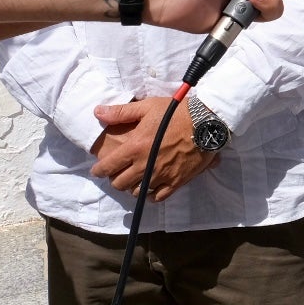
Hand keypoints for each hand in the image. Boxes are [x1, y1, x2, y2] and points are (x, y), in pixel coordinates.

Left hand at [90, 96, 216, 201]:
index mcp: (135, 148)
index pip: (108, 166)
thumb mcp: (147, 107)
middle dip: (115, 178)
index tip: (97, 170)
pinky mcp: (176, 181)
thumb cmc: (176, 112)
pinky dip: (151, 195)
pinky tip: (150, 189)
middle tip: (119, 172)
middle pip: (120, 183)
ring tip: (135, 180)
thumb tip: (97, 112)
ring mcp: (161, 175)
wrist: (206, 121)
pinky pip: (158, 197)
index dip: (99, 170)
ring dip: (132, 187)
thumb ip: (120, 112)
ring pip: (137, 192)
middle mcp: (145, 165)